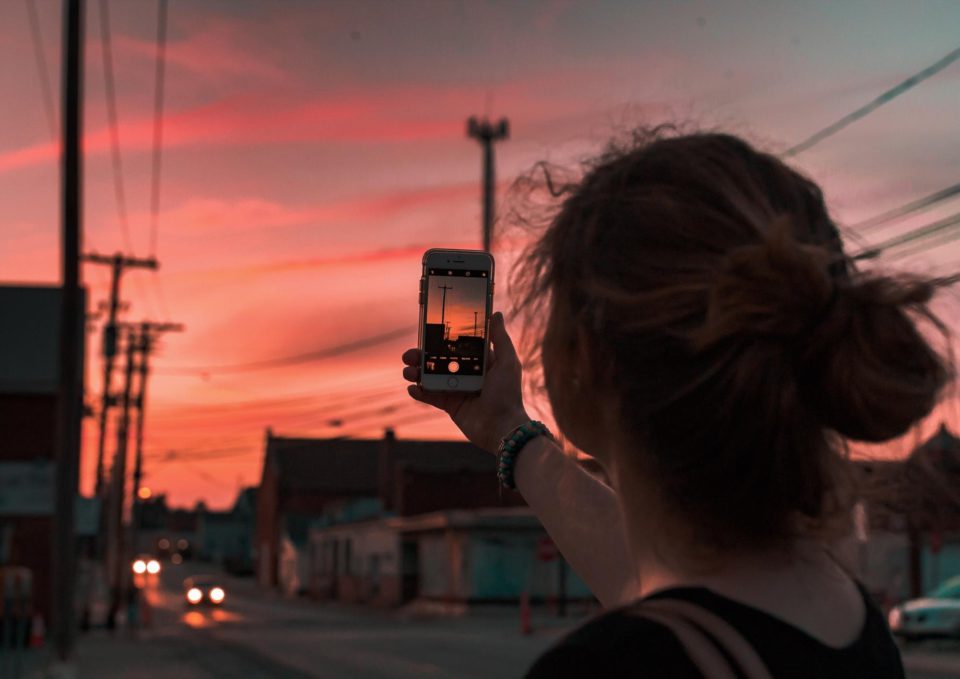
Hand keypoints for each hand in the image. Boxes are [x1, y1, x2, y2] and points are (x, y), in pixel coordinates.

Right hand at [401, 311, 528, 454]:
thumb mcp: (507, 362)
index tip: (428, 331)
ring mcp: (457, 390)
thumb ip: (500, 338)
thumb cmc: (508, 394)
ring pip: (432, 377)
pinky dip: (420, 392)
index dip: (442, 339)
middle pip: (440, 360)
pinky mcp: (451, 406)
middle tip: (409, 354)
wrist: (502, 428)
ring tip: (407, 371)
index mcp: (480, 362)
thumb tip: (495, 313)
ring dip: (417, 373)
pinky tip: (412, 388)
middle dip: (423, 357)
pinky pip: (431, 397)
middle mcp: (467, 374)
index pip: (458, 346)